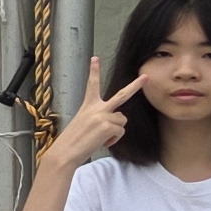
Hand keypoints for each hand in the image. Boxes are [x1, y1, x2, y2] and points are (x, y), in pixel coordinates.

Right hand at [45, 57, 143, 171]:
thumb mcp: (85, 123)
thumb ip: (99, 117)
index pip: (92, 85)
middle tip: (145, 77)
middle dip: (135, 85)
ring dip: (115, 131)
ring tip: (100, 137)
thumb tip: (115, 121)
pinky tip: (102, 142)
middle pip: (121, 94)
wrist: (65, 152)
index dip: (94, 71)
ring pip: (122, 120)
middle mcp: (96, 107)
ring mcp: (102, 115)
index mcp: (88, 105)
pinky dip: (113, 139)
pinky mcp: (107, 125)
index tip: (95, 58)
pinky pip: (120, 131)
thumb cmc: (73, 140)